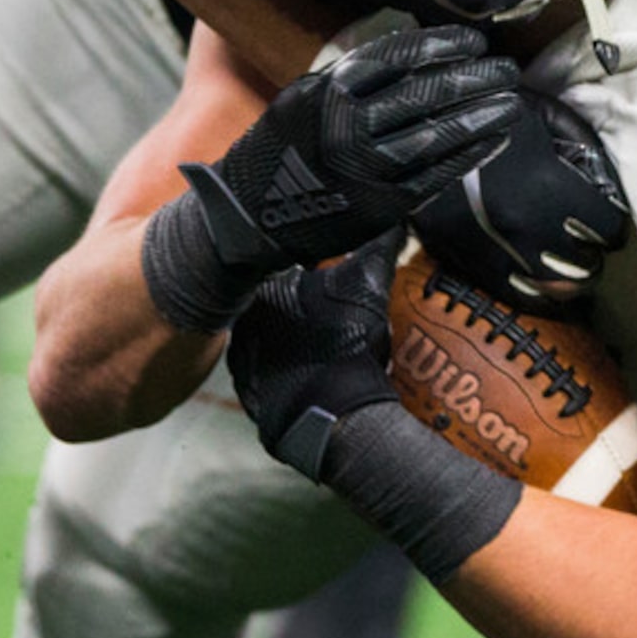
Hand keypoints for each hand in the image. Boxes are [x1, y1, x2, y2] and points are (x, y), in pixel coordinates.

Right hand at [147, 26, 517, 333]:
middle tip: (506, 69)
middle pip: (425, 95)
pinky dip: (469, 156)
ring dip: (481, 117)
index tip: (474, 40)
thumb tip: (414, 49)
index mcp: (328, 93)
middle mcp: (347, 129)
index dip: (442, 46)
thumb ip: (352, 75)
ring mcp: (365, 170)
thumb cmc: (281, 148)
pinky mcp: (380, 207)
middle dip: (474, 79)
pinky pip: (436, 177)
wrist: (248, 215)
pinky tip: (493, 140)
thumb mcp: (303, 96)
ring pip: (438, 136)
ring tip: (511, 102)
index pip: (398, 59)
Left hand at [226, 232, 401, 477]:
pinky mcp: (255, 409)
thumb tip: (394, 220)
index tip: (331, 294)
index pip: (280, 280)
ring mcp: (245, 376)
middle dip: (299, 320)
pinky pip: (273, 388)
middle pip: (274, 318)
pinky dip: (292, 384)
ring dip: (293, 353)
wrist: (341, 417)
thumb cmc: (349, 345)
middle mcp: (242, 335)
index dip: (308, 285)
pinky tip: (317, 383)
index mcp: (260, 299)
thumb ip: (377, 248)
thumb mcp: (368, 286)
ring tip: (328, 356)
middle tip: (334, 326)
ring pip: (270, 353)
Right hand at [410, 89, 627, 304]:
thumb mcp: (538, 115)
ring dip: (570, 279)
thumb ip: (577, 140)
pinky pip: (516, 297)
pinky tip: (541, 282)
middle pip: (584, 264)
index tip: (606, 218)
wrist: (417, 135)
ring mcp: (495, 252)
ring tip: (569, 264)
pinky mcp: (468, 264)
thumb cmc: (482, 118)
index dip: (611, 222)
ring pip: (554, 289)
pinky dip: (537, 295)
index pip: (606, 226)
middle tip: (589, 242)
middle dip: (592, 253)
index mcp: (548, 188)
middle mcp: (526, 228)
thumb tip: (603, 175)